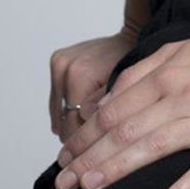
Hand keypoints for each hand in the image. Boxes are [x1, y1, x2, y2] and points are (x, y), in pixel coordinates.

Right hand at [48, 28, 140, 142]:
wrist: (130, 37)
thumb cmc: (132, 63)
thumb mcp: (126, 91)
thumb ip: (107, 112)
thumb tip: (93, 136)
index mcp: (79, 74)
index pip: (73, 126)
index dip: (88, 143)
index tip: (97, 151)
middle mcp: (64, 67)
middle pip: (64, 122)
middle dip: (81, 135)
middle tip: (97, 141)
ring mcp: (59, 64)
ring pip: (60, 114)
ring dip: (74, 122)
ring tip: (94, 121)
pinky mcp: (57, 62)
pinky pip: (58, 100)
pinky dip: (70, 110)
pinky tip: (86, 109)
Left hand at [52, 19, 189, 188]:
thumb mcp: (181, 49)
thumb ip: (144, 72)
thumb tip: (111, 98)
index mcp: (165, 74)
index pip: (113, 110)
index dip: (85, 136)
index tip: (64, 158)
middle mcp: (179, 96)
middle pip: (124, 131)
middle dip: (89, 158)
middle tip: (63, 183)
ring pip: (154, 147)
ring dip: (119, 169)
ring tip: (90, 188)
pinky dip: (189, 182)